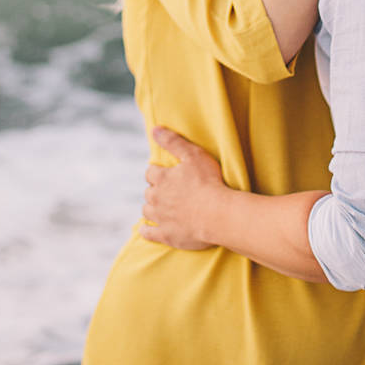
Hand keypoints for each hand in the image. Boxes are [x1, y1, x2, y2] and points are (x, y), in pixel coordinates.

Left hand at [139, 127, 226, 250]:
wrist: (218, 214)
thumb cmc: (209, 182)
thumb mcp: (193, 155)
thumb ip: (173, 141)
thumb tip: (154, 129)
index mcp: (161, 178)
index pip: (150, 173)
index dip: (157, 173)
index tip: (164, 174)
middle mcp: (156, 198)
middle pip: (148, 192)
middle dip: (155, 190)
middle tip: (167, 191)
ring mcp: (160, 218)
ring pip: (147, 211)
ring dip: (151, 208)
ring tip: (160, 208)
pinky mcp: (165, 235)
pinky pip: (148, 233)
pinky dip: (146, 230)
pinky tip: (147, 229)